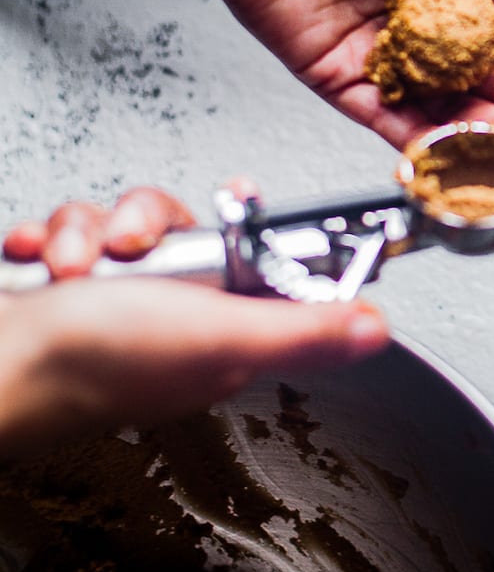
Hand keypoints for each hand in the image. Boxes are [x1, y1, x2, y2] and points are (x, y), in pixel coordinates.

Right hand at [0, 185, 389, 451]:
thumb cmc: (86, 369)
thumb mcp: (219, 340)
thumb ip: (301, 331)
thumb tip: (376, 329)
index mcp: (222, 336)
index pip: (257, 264)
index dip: (248, 230)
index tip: (234, 202)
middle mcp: (171, 320)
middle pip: (184, 229)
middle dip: (145, 224)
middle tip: (127, 250)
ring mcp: (115, 305)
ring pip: (124, 225)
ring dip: (88, 232)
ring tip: (72, 267)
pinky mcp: (65, 292)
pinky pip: (70, 234)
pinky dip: (49, 240)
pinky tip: (39, 260)